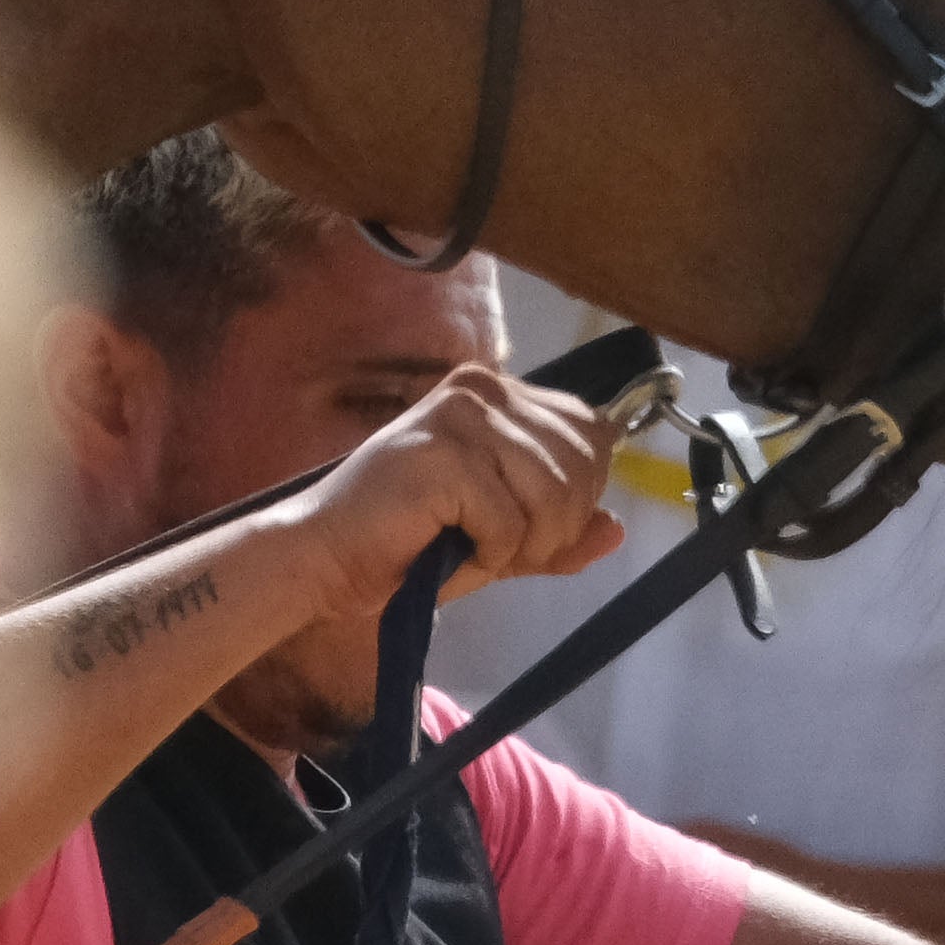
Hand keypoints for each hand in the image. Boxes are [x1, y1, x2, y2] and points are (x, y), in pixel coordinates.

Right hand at [282, 360, 624, 616]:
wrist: (326, 557)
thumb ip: (560, 532)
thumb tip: (617, 529)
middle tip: (505, 550)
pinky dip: (491, 555)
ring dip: (526, 545)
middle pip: (582, 462)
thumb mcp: (503, 539)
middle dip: (558, 527)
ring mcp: (460, 416)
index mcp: (497, 391)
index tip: (538, 528)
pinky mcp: (442, 455)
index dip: (582, 492)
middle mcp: (481, 387)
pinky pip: (510, 521)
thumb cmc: (409, 544)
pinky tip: (453, 550)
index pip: (591, 430)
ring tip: (478, 552)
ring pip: (553, 493)